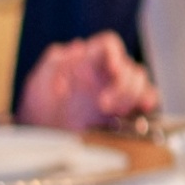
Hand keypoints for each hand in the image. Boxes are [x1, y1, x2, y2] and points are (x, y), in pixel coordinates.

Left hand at [18, 32, 155, 129]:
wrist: (39, 138)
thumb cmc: (36, 112)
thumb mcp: (37, 83)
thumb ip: (54, 62)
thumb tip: (77, 47)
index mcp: (85, 63)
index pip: (109, 46)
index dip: (115, 54)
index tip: (113, 69)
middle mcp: (103, 76)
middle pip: (128, 67)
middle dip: (122, 85)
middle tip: (104, 104)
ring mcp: (115, 93)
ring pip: (140, 83)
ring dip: (131, 95)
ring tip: (114, 112)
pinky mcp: (124, 111)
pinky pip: (147, 100)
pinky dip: (148, 101)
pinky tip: (141, 108)